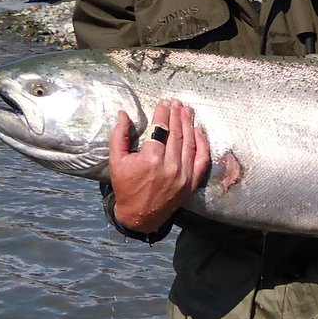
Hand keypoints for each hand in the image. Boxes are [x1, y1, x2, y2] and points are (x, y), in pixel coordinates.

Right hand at [108, 99, 210, 232]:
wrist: (140, 216)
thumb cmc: (126, 187)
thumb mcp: (116, 161)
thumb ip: (119, 136)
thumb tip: (123, 114)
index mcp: (151, 160)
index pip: (161, 129)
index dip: (163, 113)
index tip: (164, 102)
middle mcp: (170, 167)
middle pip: (176, 133)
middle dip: (177, 115)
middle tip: (177, 102)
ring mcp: (184, 175)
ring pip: (190, 143)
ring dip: (189, 124)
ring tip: (187, 111)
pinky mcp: (192, 183)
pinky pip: (202, 159)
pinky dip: (202, 143)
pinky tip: (198, 131)